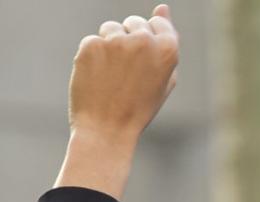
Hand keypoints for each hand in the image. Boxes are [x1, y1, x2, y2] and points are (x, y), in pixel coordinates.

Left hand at [71, 6, 177, 140]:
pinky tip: (96, 79)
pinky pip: (92, 41)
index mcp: (168, 49)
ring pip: (110, 28)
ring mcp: (116, 41)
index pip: (158, 23)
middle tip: (126, 76)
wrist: (107, 131)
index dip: (148, 44)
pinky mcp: (91, 45)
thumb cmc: (138, 108)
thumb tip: (163, 7)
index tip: (142, 64)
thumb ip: (164, 42)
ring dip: (109, 47)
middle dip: (128, 41)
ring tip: (111, 78)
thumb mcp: (162, 78)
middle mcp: (143, 40)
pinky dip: (92, 58)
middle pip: (134, 22)